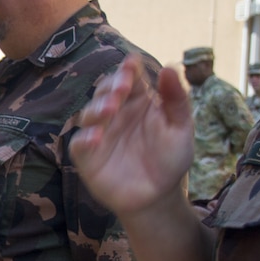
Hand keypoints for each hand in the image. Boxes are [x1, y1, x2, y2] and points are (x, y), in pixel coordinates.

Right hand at [69, 54, 193, 215]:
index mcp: (137, 101)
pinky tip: (96, 137)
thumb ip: (176, 99)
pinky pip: (79, 144)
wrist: (159, 196)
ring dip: (97, 109)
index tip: (132, 64)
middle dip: (111, 87)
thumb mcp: (181, 127)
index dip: (128, 70)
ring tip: (110, 109)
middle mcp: (115, 113)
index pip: (129, 79)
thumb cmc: (170, 158)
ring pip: (89, 114)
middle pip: (105, 91)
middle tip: (123, 88)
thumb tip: (170, 68)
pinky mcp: (87, 156)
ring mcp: (99, 133)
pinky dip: (85, 139)